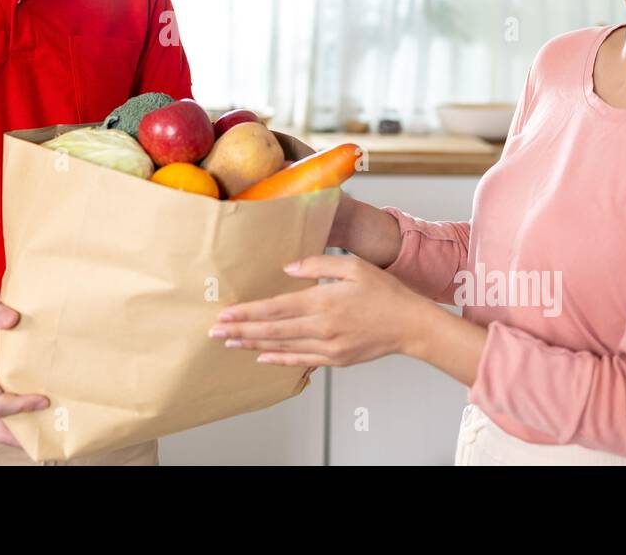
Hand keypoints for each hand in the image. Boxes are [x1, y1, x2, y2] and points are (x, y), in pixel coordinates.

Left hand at [208, 254, 427, 367]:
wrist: (411, 325)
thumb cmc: (385, 292)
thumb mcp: (353, 266)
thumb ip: (317, 265)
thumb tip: (288, 269)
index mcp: (323, 302)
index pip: (275, 307)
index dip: (247, 312)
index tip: (225, 314)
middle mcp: (322, 327)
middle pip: (272, 329)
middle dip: (241, 330)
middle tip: (215, 332)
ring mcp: (328, 347)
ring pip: (282, 347)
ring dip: (253, 345)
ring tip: (230, 343)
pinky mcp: (336, 360)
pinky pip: (301, 361)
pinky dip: (279, 360)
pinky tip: (262, 357)